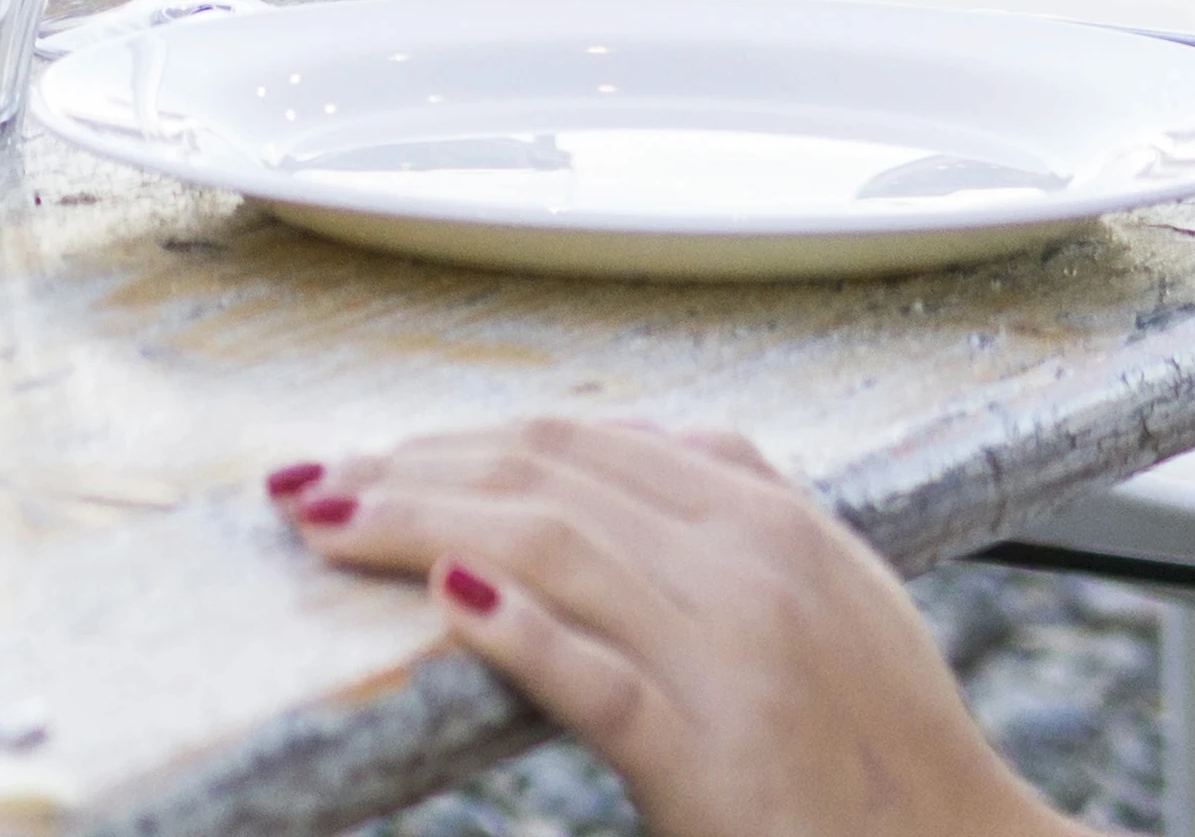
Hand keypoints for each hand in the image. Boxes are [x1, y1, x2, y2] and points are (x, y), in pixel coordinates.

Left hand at [270, 423, 1059, 836]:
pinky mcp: (714, 758)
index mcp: (767, 520)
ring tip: (326, 522)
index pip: (579, 443)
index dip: (456, 437)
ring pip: (551, 549)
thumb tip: (652, 437)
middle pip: (546, 477)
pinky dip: (520, 634)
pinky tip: (447, 603)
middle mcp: (748, 566)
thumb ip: (748, 506)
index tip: (368, 454)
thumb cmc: (887, 747)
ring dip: (417, 522)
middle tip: (307, 483)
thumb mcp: (839, 591)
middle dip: (409, 468)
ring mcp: (732, 658)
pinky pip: (601, 681)